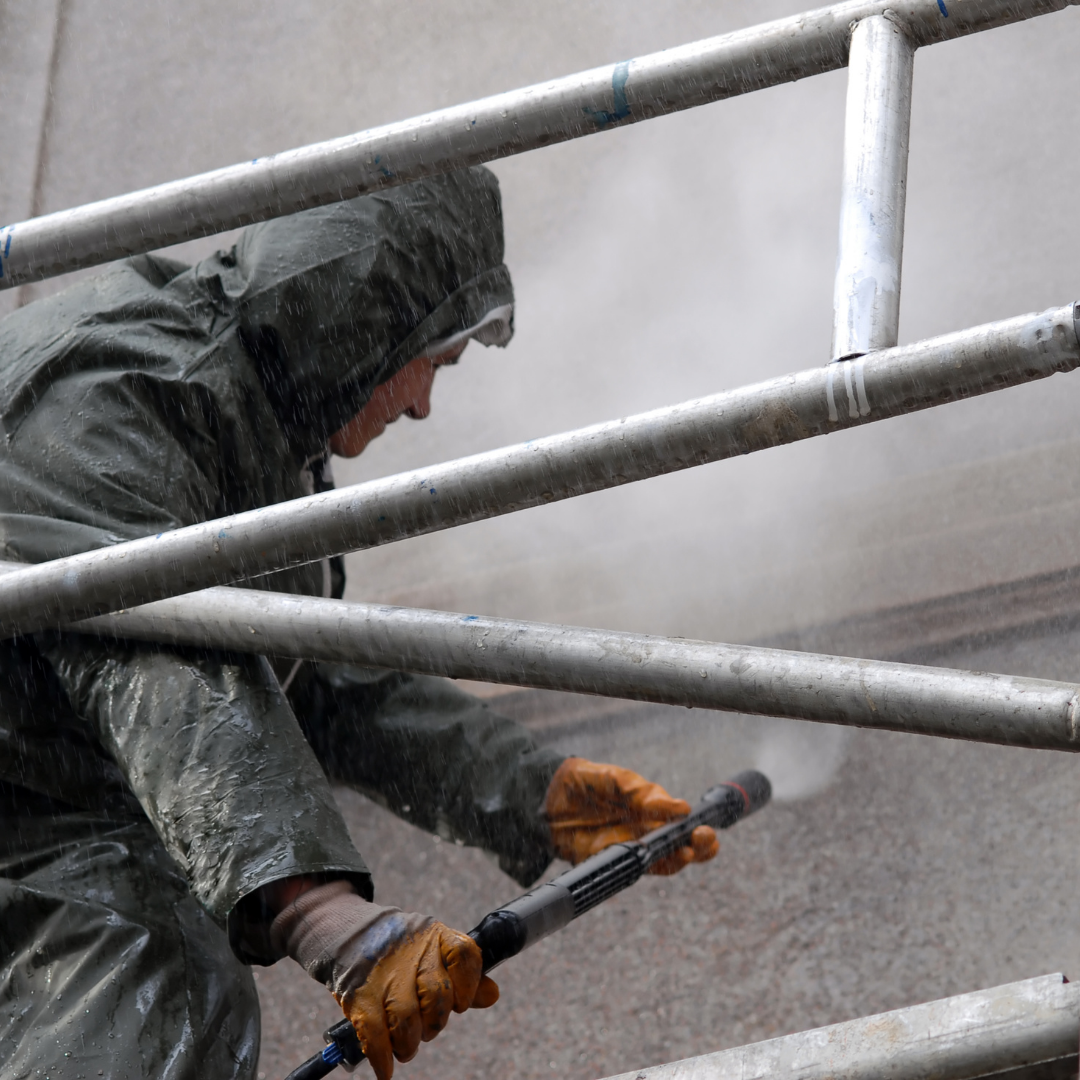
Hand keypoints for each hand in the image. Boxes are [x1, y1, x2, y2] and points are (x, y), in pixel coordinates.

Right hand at [270, 880, 497, 1079]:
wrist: (350, 935)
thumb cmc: (402, 949)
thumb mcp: (434, 949)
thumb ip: (463, 974)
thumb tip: (492, 994)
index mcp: (436, 938)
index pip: (464, 955)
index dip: (468, 984)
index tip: (462, 1004)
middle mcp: (413, 953)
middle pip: (437, 995)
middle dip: (435, 1022)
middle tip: (428, 1029)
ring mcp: (385, 975)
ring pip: (407, 1018)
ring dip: (409, 1043)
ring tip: (407, 1046)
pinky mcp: (359, 995)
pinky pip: (374, 1033)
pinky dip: (382, 1057)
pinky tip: (386, 1068)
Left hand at [545, 757, 718, 875]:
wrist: (549, 794)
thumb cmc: (588, 782)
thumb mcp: (617, 780)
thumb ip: (644, 794)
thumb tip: (679, 808)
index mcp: (652, 811)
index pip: (683, 826)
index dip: (698, 832)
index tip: (705, 828)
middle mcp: (646, 832)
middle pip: (681, 849)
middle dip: (698, 848)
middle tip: (703, 840)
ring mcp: (629, 848)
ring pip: (661, 863)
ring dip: (677, 860)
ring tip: (686, 853)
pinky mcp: (608, 860)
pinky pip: (628, 871)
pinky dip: (639, 870)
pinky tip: (648, 860)